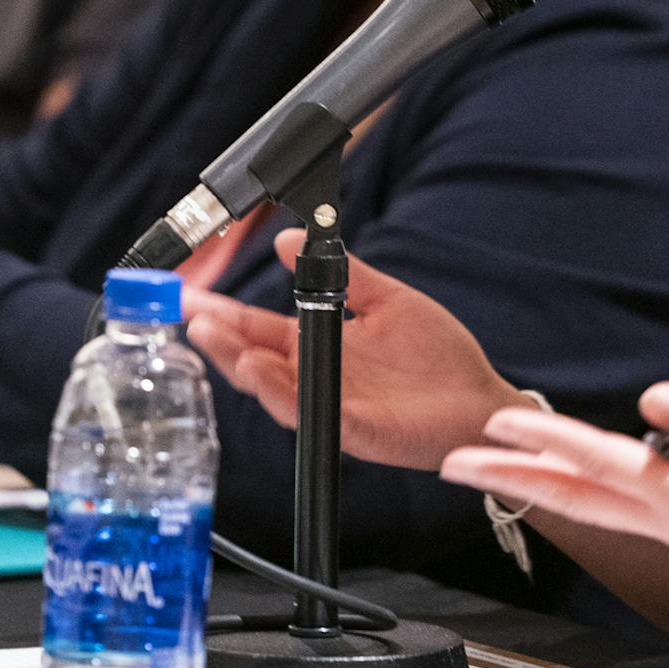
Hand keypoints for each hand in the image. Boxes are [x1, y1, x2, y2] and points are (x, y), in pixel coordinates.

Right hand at [184, 227, 528, 471]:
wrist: (479, 399)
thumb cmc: (437, 355)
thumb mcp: (387, 300)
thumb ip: (345, 272)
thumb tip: (293, 238)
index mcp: (321, 345)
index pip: (260, 329)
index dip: (225, 313)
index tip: (191, 296)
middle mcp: (317, 377)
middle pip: (255, 359)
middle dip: (219, 338)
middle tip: (189, 315)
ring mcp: (333, 405)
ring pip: (274, 389)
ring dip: (241, 364)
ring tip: (213, 337)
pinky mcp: (356, 429)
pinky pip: (313, 413)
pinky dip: (284, 393)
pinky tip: (262, 371)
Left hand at [439, 381, 668, 624]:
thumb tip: (650, 397)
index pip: (593, 459)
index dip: (541, 439)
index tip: (493, 424)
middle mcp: (663, 516)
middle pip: (569, 494)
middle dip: (507, 478)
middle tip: (451, 466)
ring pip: (584, 503)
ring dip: (533, 482)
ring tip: (491, 468)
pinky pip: (610, 506)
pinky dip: (573, 489)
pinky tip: (566, 480)